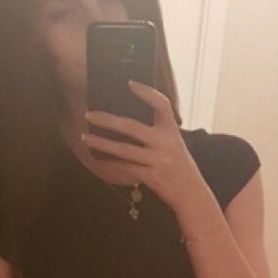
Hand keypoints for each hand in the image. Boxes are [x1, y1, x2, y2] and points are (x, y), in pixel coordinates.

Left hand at [81, 80, 208, 211]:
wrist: (192, 194)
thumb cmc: (180, 168)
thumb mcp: (175, 145)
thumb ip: (158, 133)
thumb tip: (127, 124)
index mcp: (172, 131)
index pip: (162, 105)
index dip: (147, 93)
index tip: (130, 84)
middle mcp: (165, 143)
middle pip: (132, 127)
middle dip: (107, 120)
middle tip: (89, 115)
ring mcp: (158, 160)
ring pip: (123, 149)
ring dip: (101, 142)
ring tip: (85, 137)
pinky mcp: (151, 176)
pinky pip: (125, 167)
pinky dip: (110, 162)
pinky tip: (98, 158)